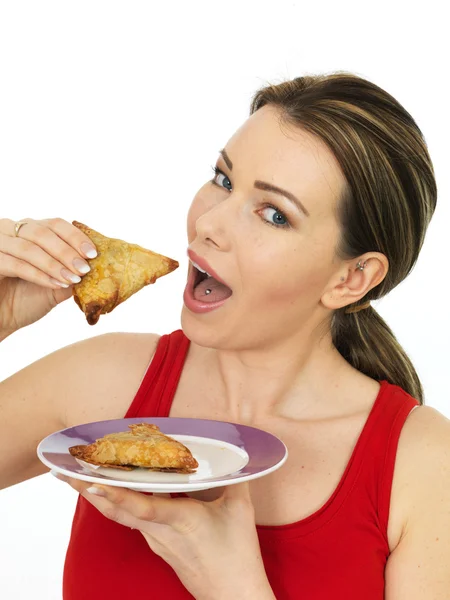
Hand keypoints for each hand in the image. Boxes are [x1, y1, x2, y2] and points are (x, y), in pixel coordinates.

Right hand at [0, 218, 96, 334]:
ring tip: (73, 279)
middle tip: (84, 268)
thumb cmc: (24, 300)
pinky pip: (16, 264)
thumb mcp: (55, 286)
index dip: (76, 237)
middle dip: (67, 251)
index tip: (92, 254)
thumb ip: (72, 273)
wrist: (1, 320)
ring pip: (29, 248)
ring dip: (55, 264)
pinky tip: (55, 284)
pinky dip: (39, 275)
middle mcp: (11, 231)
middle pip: (43, 232)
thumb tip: (98, 268)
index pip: (56, 224)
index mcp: (29, 231)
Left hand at [57, 475, 274, 599]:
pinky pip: (134, 521)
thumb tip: (237, 452)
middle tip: (67, 473)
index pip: (141, 506)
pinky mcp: (159, 546)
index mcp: (179, 520)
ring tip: (84, 478)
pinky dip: (120, 505)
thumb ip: (235, 477)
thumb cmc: (236, 554)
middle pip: (117, 511)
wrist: (233, 596)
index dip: (114, 494)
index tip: (89, 482)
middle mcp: (160, 532)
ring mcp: (156, 541)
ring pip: (122, 517)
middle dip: (90, 491)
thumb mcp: (240, 510)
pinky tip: (119, 493)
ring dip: (101, 497)